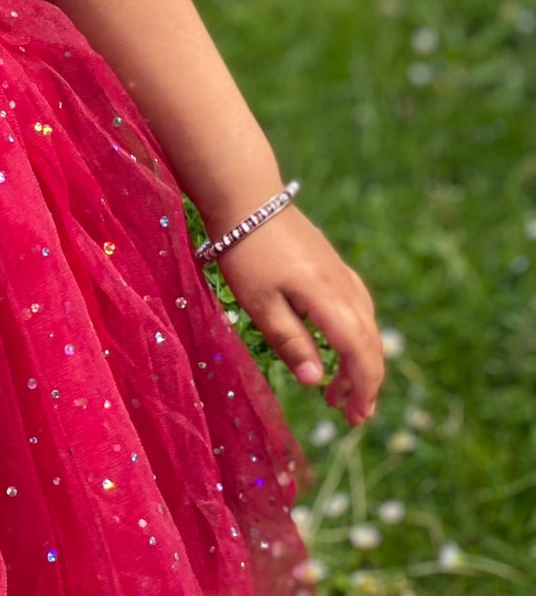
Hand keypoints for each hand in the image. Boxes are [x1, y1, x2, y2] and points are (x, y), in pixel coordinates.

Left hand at [213, 204, 384, 424]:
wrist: (245, 196)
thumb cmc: (246, 251)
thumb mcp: (260, 303)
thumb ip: (291, 342)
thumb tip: (316, 382)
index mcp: (328, 298)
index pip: (359, 352)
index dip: (362, 388)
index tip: (355, 417)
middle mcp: (343, 285)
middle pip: (369, 341)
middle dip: (365, 382)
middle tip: (352, 415)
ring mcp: (339, 271)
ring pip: (366, 323)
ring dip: (360, 359)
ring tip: (338, 389)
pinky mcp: (331, 262)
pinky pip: (357, 304)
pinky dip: (356, 332)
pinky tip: (339, 341)